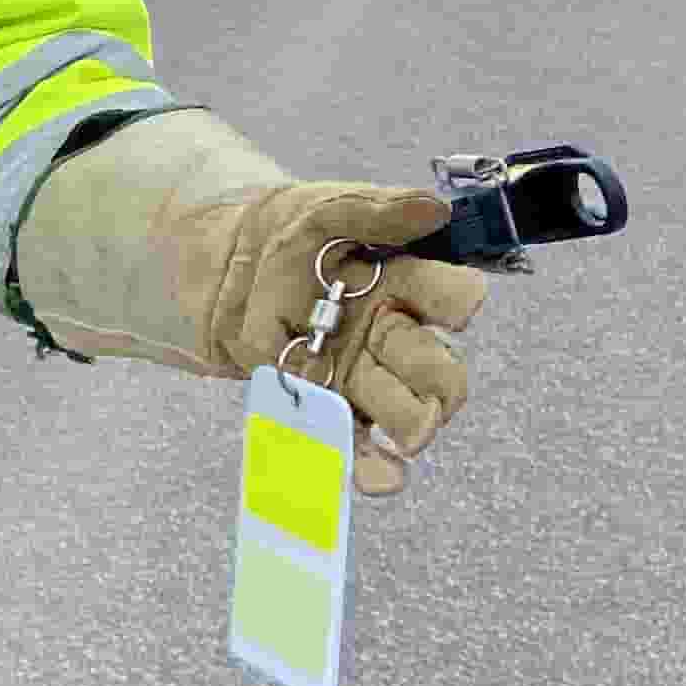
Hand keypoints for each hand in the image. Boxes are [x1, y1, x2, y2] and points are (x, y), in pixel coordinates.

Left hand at [8, 112, 491, 496]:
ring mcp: (362, 374)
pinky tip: (383, 477)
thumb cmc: (289, 235)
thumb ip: (376, 210)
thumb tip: (434, 208)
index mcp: (403, 284)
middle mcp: (391, 335)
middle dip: (438, 382)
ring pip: (404, 410)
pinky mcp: (328, 402)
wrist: (226, 266)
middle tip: (434, 393)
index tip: (459, 303)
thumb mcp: (326, 209)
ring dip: (412, 426)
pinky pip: (356, 442)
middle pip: (437, 369)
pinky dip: (371, 466)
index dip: (457, 301)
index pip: (448, 296)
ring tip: (412, 436)